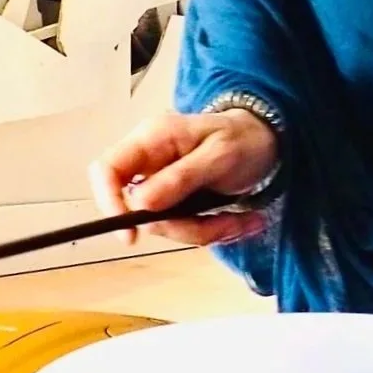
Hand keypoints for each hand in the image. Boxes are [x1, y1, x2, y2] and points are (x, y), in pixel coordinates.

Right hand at [89, 108, 279, 247]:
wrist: (265, 141)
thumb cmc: (242, 138)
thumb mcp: (219, 155)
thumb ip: (181, 177)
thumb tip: (140, 202)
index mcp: (152, 140)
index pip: (107, 170)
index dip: (109, 201)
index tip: (130, 234)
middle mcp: (151, 163)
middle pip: (140, 210)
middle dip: (184, 226)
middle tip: (226, 224)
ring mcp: (163, 185)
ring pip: (166, 226)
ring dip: (206, 231)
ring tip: (243, 220)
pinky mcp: (178, 203)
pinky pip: (186, 228)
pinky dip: (214, 231)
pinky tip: (241, 221)